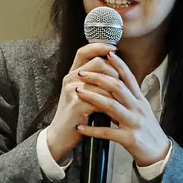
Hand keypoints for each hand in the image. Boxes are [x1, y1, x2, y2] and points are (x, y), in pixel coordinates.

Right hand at [45, 43, 119, 163]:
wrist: (60, 136)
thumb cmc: (76, 115)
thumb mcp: (82, 94)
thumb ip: (93, 80)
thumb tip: (116, 70)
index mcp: (72, 74)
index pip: (84, 51)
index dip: (100, 47)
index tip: (114, 48)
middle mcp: (70, 79)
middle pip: (98, 63)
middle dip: (115, 72)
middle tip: (122, 86)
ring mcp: (72, 91)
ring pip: (103, 82)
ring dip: (116, 92)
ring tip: (121, 103)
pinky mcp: (77, 106)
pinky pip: (101, 100)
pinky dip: (111, 107)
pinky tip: (114, 114)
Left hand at [74, 51, 170, 167]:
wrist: (158, 153)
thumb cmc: (146, 130)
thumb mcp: (141, 109)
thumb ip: (129, 96)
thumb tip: (115, 81)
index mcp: (139, 99)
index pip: (128, 77)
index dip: (118, 64)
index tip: (105, 53)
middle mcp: (137, 108)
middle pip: (117, 87)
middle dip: (98, 78)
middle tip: (82, 73)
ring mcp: (134, 123)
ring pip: (112, 106)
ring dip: (93, 97)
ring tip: (77, 92)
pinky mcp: (130, 138)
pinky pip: (108, 132)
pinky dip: (93, 129)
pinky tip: (81, 127)